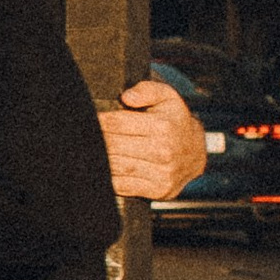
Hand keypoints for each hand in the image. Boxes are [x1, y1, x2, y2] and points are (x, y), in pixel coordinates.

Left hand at [99, 77, 207, 200]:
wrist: (195, 153)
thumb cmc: (175, 122)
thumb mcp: (167, 97)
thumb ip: (147, 90)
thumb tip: (127, 97)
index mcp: (163, 127)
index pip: (118, 123)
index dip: (100, 121)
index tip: (91, 120)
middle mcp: (164, 151)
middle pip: (115, 146)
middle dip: (97, 140)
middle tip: (84, 136)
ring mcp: (161, 173)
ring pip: (117, 166)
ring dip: (101, 159)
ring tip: (92, 151)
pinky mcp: (158, 190)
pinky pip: (123, 186)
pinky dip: (109, 178)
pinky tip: (104, 167)